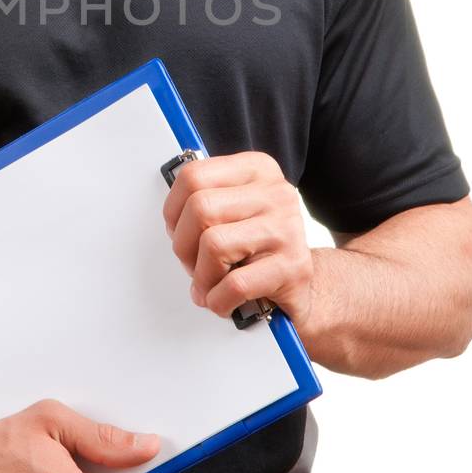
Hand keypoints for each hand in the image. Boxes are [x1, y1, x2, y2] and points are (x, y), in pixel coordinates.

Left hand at [161, 150, 313, 325]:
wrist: (301, 286)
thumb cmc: (257, 249)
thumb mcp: (232, 212)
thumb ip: (203, 202)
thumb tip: (170, 217)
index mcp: (256, 170)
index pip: (193, 176)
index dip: (173, 211)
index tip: (178, 232)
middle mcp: (275, 193)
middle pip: (200, 208)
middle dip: (184, 246)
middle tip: (191, 265)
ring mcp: (287, 228)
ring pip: (214, 245)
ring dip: (201, 276)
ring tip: (207, 286)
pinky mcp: (293, 267)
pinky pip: (236, 284)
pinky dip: (218, 300)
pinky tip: (223, 302)